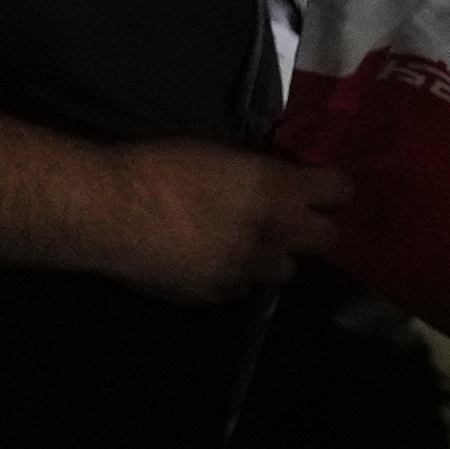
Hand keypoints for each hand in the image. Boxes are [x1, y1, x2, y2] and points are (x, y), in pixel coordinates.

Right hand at [106, 140, 346, 300]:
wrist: (109, 212)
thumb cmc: (155, 167)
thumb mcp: (216, 154)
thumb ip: (256, 173)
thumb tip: (274, 182)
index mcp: (276, 188)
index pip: (340, 190)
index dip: (331, 188)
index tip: (317, 186)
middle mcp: (276, 232)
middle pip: (327, 239)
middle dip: (311, 229)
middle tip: (285, 220)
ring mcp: (250, 268)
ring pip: (286, 270)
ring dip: (272, 256)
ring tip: (243, 245)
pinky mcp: (221, 293)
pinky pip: (244, 287)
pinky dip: (235, 275)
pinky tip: (206, 260)